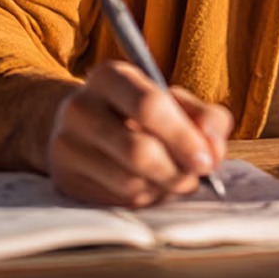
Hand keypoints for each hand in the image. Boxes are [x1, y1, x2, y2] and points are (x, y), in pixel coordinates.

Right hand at [46, 60, 233, 206]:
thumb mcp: (173, 101)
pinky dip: (144, 200)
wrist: (83, 124)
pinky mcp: (65, 180)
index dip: (183, 137)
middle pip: (137, 151)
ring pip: (128, 182)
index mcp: (109, 76)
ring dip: (162, 189)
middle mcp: (80, 107)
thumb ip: (204, 118)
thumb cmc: (139, 111)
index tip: (207, 161)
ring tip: (175, 181)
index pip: (148, 106)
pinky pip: (116, 201)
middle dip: (176, 171)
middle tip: (195, 179)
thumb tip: (213, 148)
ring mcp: (66, 145)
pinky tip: (151, 188)